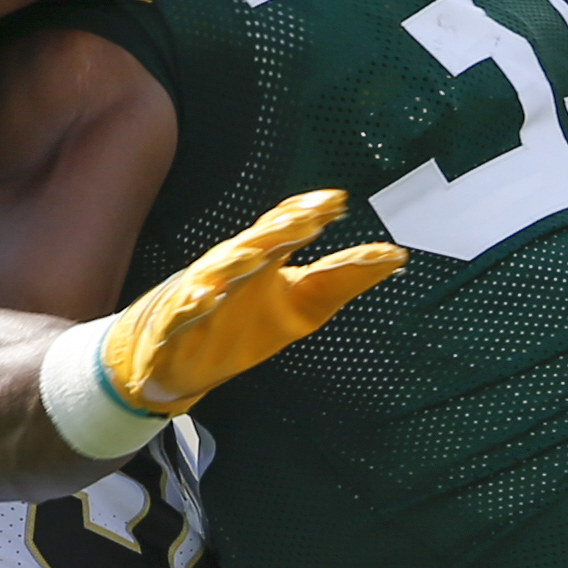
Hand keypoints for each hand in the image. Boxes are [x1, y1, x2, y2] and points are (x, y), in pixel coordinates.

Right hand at [102, 189, 404, 414]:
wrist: (172, 365)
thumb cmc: (237, 327)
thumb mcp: (300, 307)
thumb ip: (340, 279)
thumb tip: (396, 256)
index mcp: (259, 262)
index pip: (284, 230)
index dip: (307, 214)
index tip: (337, 202)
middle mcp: (228, 271)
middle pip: (253, 245)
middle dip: (277, 230)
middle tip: (306, 219)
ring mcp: (198, 297)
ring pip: (216, 273)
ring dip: (236, 261)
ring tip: (258, 254)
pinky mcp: (173, 328)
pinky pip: (181, 315)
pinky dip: (191, 306)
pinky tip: (205, 298)